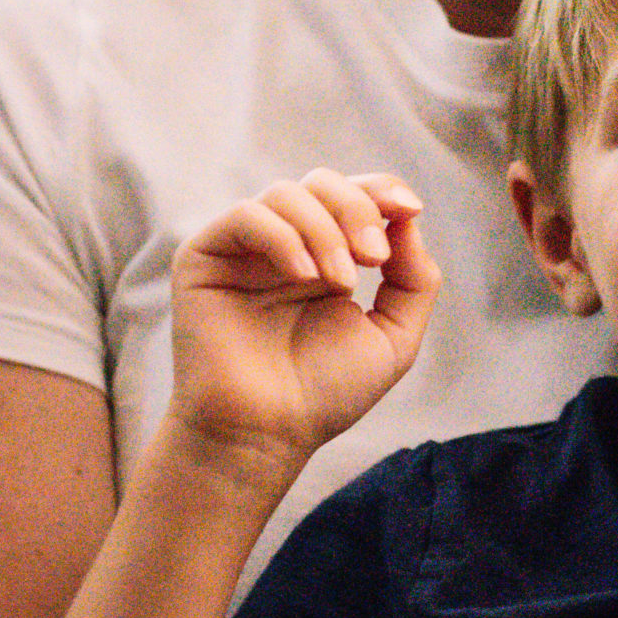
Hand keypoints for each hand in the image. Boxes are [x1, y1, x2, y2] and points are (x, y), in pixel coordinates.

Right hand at [169, 169, 437, 463]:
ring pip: (286, 193)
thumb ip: (413, 279)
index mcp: (327, 257)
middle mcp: (285, 246)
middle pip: (322, 183)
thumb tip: (408, 218)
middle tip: (374, 259)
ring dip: (325, 229)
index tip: (408, 209)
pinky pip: (246, 216)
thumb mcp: (393, 337)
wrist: (266, 433)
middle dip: (357, 209)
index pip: (354, 195)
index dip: (382, 189)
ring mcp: (244, 250)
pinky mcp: (205, 258)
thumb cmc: (324, 394)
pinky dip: (282, 236)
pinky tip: (303, 275)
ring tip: (341, 281)